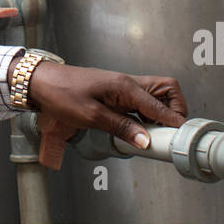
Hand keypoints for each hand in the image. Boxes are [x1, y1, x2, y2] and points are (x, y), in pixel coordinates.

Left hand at [13, 58, 187, 157]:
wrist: (42, 82)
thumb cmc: (62, 94)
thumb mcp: (91, 116)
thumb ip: (121, 128)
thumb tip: (146, 140)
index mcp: (125, 86)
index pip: (160, 104)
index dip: (173, 121)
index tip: (181, 136)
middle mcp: (128, 83)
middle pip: (166, 90)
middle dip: (175, 108)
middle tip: (172, 131)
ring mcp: (123, 87)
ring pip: (155, 95)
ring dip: (162, 112)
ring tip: (158, 134)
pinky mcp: (115, 93)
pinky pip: (141, 101)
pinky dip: (147, 113)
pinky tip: (141, 129)